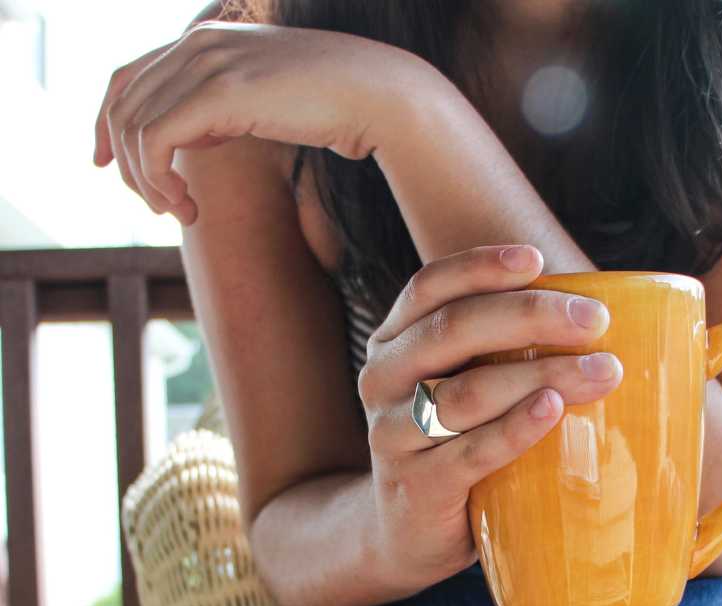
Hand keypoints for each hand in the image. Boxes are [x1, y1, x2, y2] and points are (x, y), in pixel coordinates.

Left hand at [93, 20, 433, 223]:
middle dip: (128, 166)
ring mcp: (206, 62)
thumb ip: (225, 108)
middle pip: (122, 106)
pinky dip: (158, 182)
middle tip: (161, 208)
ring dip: (145, 182)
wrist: (380, 96)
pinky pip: (155, 142)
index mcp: (206, 39)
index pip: (127, 77)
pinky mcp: (218, 92)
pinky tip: (187, 208)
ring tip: (179, 213)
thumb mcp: (267, 101)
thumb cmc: (336, 106)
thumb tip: (196, 139)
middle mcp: (197, 43)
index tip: (104, 164)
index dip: (105, 123)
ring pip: (133, 127)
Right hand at [360, 244, 623, 588]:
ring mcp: (394, 434)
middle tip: (594, 320)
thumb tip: (600, 315)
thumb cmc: (454, 441)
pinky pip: (470, 450)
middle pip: (452, 329)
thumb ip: (500, 347)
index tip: (537, 259)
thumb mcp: (458, 384)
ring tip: (603, 372)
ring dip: (541, 374)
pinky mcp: (418, 486)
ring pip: (468, 392)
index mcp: (394, 341)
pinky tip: (554, 410)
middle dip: (529, 315)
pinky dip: (515, 428)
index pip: (429, 287)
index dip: (480, 266)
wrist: (405, 533)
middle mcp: (385, 379)